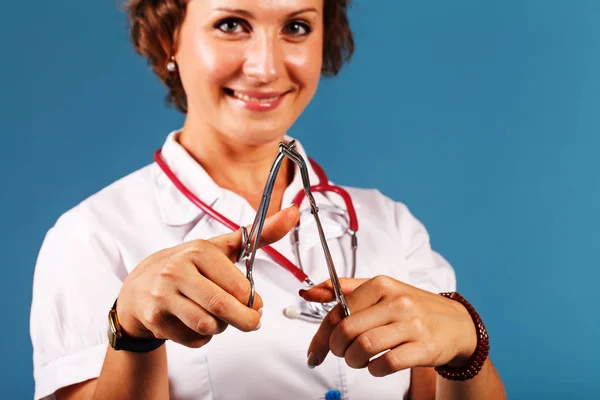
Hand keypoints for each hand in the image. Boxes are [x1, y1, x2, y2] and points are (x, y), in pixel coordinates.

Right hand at [115, 204, 299, 347]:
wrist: (139, 288)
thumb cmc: (189, 268)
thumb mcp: (222, 249)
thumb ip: (260, 235)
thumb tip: (294, 212)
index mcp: (199, 251)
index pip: (237, 286)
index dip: (253, 301)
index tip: (257, 304)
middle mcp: (177, 270)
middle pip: (221, 308)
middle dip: (244, 320)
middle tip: (252, 322)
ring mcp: (163, 295)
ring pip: (208, 326)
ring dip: (222, 328)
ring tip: (220, 317)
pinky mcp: (155, 319)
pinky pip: (193, 338)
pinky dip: (203, 337)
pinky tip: (196, 323)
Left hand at [300, 276, 477, 376]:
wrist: (456, 324)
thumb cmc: (411, 307)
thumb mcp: (380, 290)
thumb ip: (342, 290)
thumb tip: (307, 292)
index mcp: (381, 285)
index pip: (338, 311)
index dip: (320, 336)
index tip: (314, 352)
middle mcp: (396, 301)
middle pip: (347, 331)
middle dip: (336, 349)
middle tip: (341, 354)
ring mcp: (412, 324)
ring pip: (364, 347)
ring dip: (354, 361)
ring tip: (358, 361)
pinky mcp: (424, 347)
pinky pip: (386, 364)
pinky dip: (374, 370)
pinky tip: (376, 367)